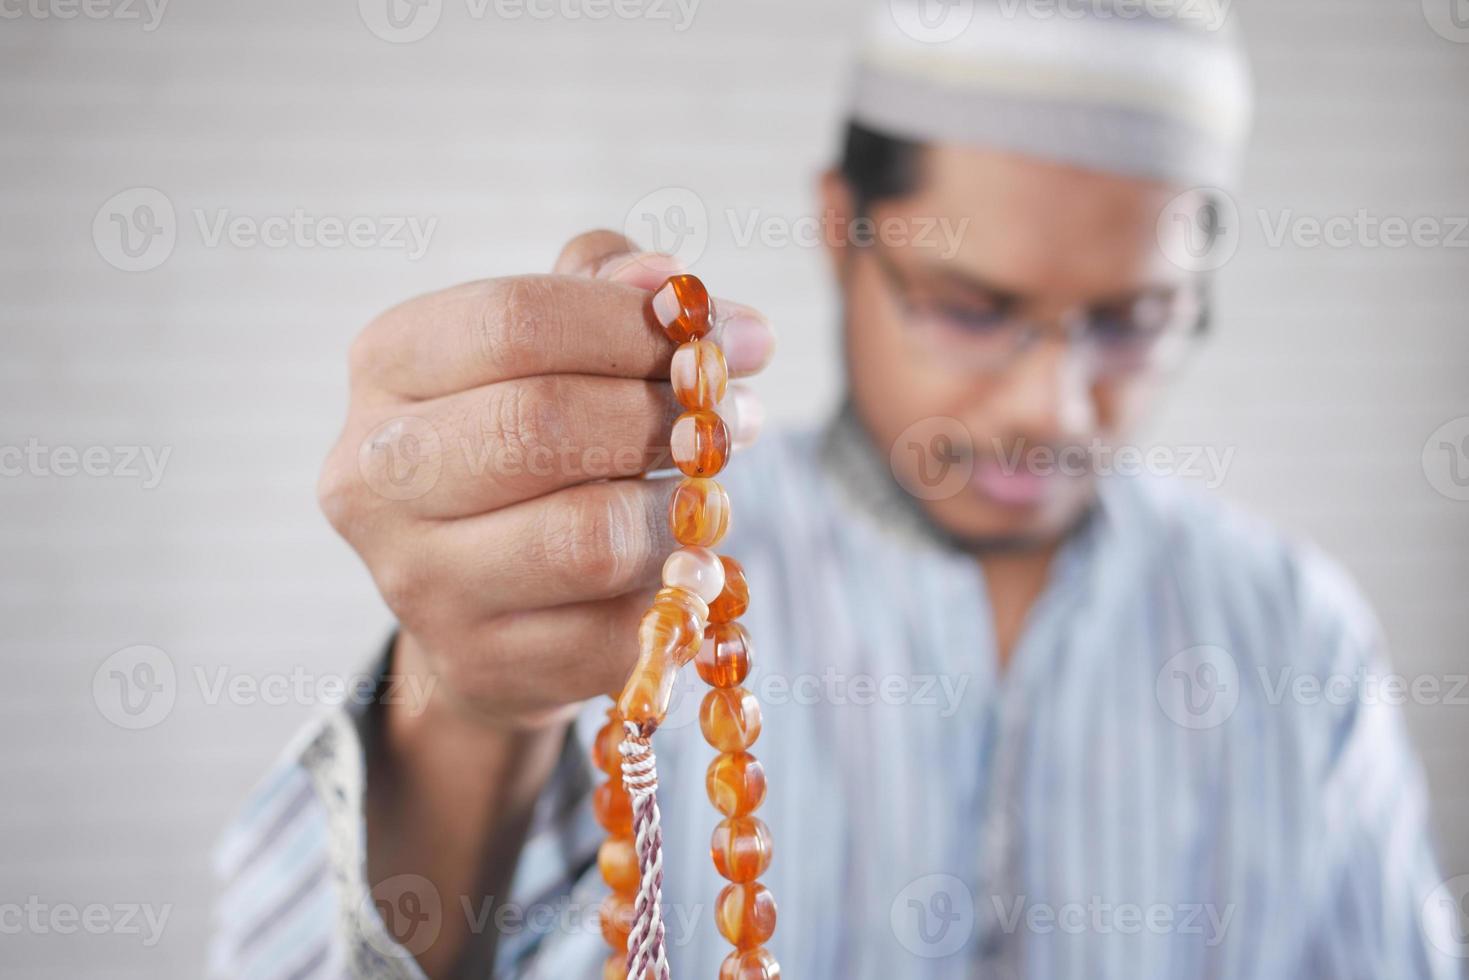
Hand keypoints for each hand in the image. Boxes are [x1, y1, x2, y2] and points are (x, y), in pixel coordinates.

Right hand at [317, 231, 773, 730]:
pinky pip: (618, 630)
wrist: (484, 599)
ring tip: (712, 493)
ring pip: (589, 536)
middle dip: (664, 415)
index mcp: (385, 366)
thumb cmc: (527, 441)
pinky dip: (676, 596)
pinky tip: (686, 569)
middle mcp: (374, 475)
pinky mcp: (481, 663)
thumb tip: (670, 279)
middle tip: (733, 416)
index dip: (636, 323)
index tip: (731, 335)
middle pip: (543, 422)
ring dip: (682, 512)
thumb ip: (604, 290)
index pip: (515, 320)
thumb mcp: (552, 345)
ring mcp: (418, 582)